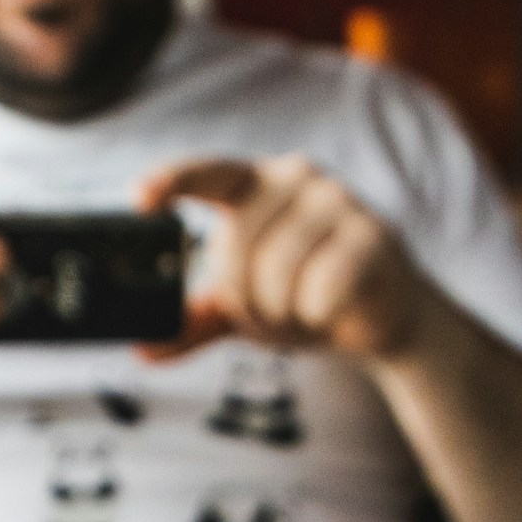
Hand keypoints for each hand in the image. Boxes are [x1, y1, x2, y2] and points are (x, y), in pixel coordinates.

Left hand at [136, 156, 425, 363]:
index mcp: (253, 184)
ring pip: (278, 272)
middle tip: (269, 311)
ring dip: (281, 313)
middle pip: (236, 247)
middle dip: (243, 300)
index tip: (141, 201)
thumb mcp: (241, 307)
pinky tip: (331, 310)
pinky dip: (316, 315)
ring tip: (301, 310)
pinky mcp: (372, 235)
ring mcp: (337, 200)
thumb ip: (195, 321)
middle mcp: (294, 177)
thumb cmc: (303, 296)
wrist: (380, 315)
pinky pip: (322, 288)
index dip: (171, 181)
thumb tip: (143, 349)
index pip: (206, 173)